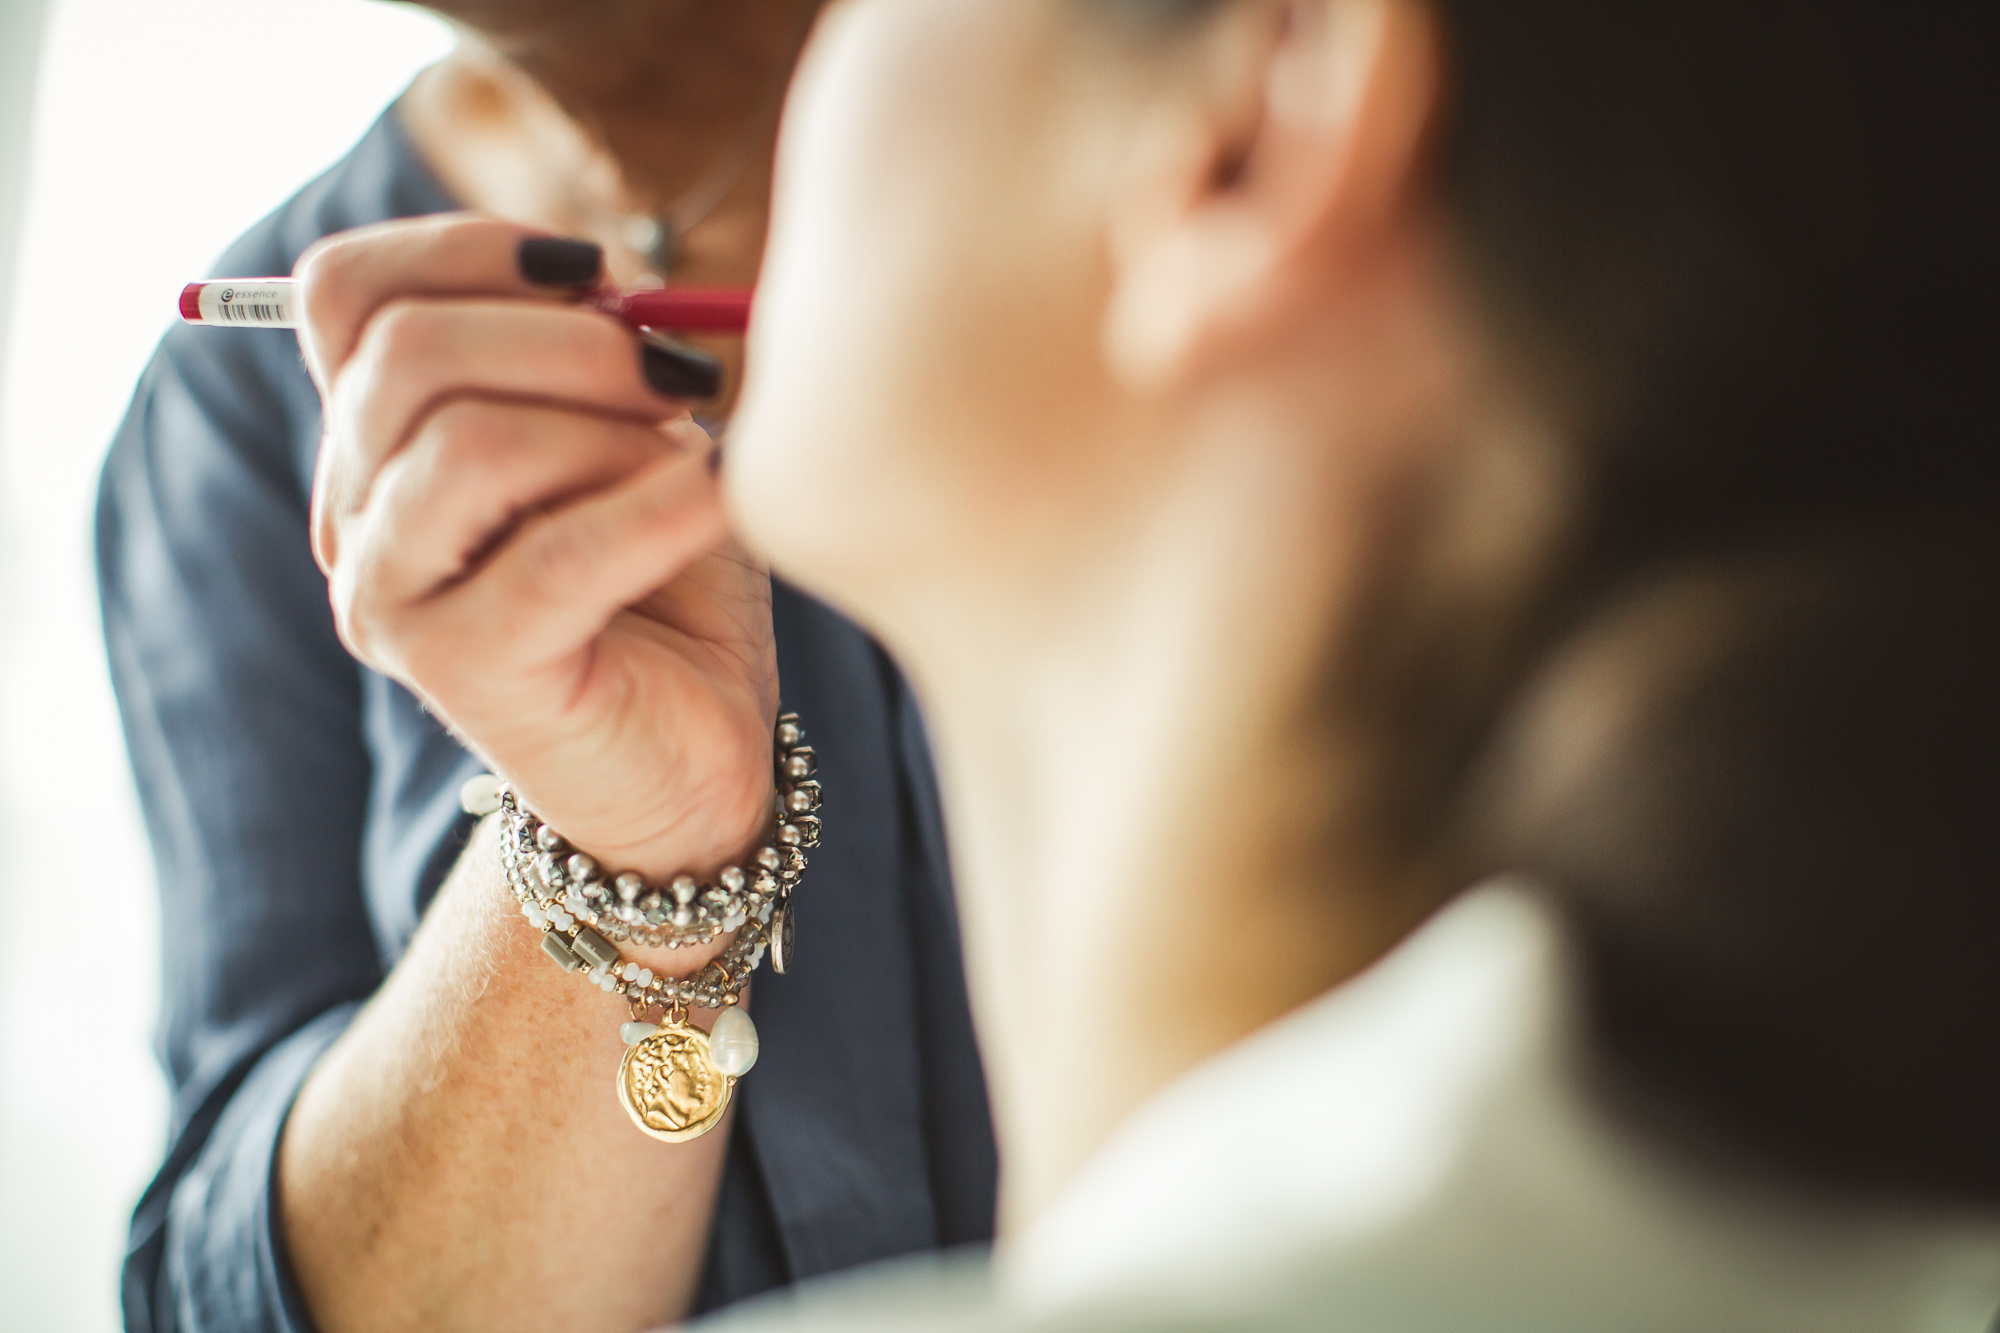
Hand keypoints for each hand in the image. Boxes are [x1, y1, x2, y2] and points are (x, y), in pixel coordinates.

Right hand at [296, 214, 777, 880]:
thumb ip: (600, 359)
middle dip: (567, 339)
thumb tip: (614, 283)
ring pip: (467, 445)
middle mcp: (355, 517)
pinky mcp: (462, 671)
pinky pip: (554, 556)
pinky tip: (722, 498)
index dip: (470, 249)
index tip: (598, 273)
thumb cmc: (667, 594)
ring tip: (692, 461)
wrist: (694, 766)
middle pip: (407, 353)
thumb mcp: (636, 446)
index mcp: (377, 443)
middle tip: (678, 374)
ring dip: (608, 431)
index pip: (346, 292)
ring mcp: (391, 599)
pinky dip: (657, 510)